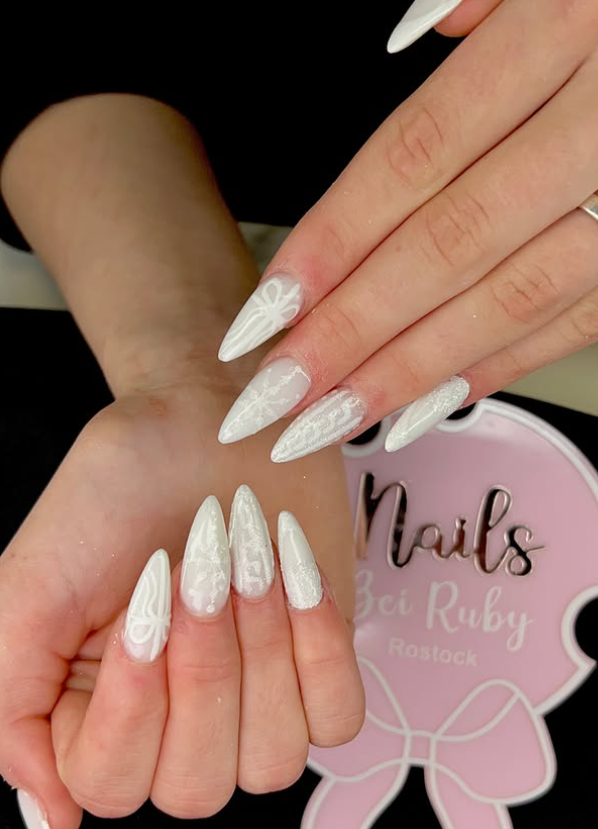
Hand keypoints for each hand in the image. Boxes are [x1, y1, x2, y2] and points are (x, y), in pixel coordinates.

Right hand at [0, 370, 360, 828]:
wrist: (206, 420)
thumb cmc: (120, 487)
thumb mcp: (31, 583)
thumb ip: (14, 702)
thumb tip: (50, 815)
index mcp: (98, 711)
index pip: (110, 784)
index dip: (133, 700)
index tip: (145, 595)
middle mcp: (178, 722)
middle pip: (195, 785)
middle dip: (202, 666)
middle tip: (199, 565)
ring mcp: (255, 701)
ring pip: (269, 762)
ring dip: (260, 650)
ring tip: (247, 560)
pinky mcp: (317, 666)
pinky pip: (335, 718)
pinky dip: (318, 645)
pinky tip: (295, 574)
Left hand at [216, 0, 597, 460]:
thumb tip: (411, 44)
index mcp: (571, 27)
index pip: (415, 158)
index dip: (332, 242)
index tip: (265, 312)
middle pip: (448, 245)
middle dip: (353, 332)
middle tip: (278, 398)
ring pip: (514, 296)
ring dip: (417, 367)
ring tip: (339, 418)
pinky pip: (582, 314)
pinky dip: (507, 358)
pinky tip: (439, 396)